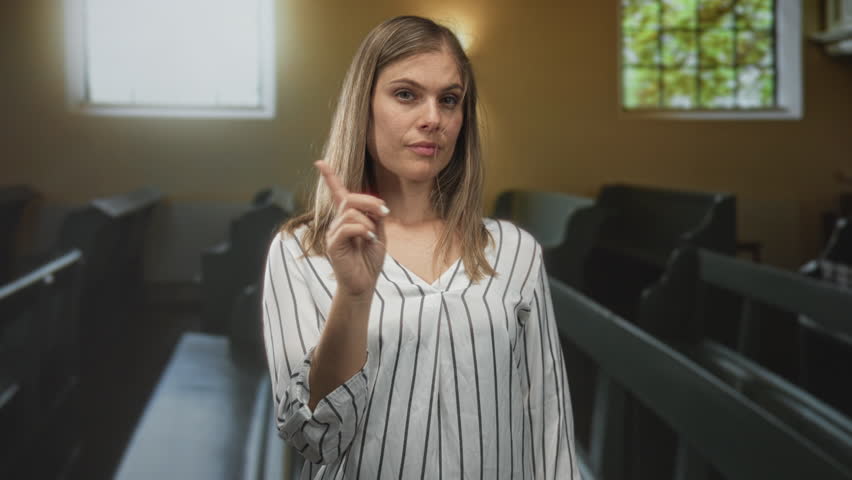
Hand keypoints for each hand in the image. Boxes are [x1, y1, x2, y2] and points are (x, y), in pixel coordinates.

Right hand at [315, 160, 387, 298]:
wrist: (364, 284)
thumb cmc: (369, 260)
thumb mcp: (377, 234)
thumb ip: (375, 218)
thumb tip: (376, 204)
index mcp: (347, 219)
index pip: (337, 195)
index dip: (330, 178)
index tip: (321, 162)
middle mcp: (337, 224)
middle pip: (350, 199)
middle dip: (370, 201)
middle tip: (384, 212)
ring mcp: (333, 234)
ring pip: (350, 212)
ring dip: (368, 221)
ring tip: (373, 235)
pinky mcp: (333, 245)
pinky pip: (348, 227)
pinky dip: (363, 230)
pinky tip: (368, 240)